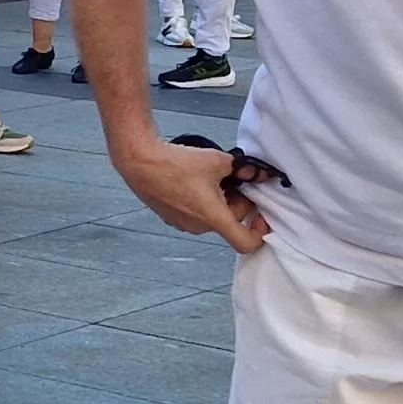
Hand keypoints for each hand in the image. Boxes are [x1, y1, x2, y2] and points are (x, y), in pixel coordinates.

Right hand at [114, 135, 270, 253]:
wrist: (140, 162)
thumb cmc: (175, 163)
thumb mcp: (217, 160)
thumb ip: (242, 168)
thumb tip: (257, 171)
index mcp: (213, 217)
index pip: (246, 243)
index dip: (260, 232)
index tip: (262, 215)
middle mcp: (199, 227)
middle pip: (232, 222)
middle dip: (240, 201)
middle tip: (237, 179)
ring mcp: (184, 224)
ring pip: (214, 217)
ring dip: (222, 201)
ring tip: (214, 176)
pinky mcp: (173, 217)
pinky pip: (197, 214)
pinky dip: (205, 201)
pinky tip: (197, 180)